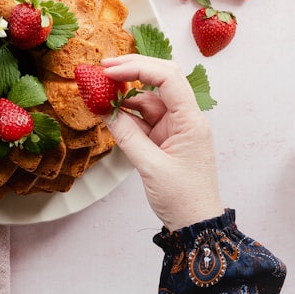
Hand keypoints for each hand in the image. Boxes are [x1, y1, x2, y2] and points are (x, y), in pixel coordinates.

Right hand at [102, 54, 223, 230]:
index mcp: (190, 121)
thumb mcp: (150, 166)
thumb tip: (105, 110)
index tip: (109, 71)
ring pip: (149, 99)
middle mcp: (186, 118)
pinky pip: (144, 118)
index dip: (137, 68)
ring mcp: (176, 127)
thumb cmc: (183, 199)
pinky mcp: (166, 138)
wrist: (196, 225)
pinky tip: (109, 112)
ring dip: (124, 95)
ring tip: (99, 92)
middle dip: (133, 70)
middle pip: (161, 80)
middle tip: (103, 68)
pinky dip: (126, 114)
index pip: (167, 78)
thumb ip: (126, 134)